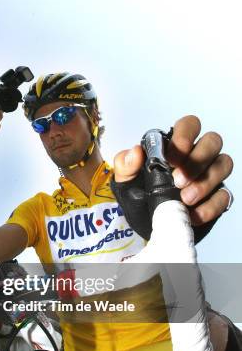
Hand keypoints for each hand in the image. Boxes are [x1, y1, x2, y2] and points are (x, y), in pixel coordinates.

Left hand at [114, 115, 232, 225]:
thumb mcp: (126, 181)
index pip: (189, 125)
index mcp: (175, 145)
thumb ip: (126, 165)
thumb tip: (135, 152)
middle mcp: (197, 155)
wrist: (146, 226)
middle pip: (212, 141)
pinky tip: (192, 215)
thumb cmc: (139, 196)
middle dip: (198, 160)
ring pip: (224, 164)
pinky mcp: (217, 197)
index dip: (184, 137)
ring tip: (185, 199)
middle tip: (178, 181)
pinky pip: (225, 195)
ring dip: (205, 181)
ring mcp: (210, 175)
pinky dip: (210, 206)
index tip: (170, 159)